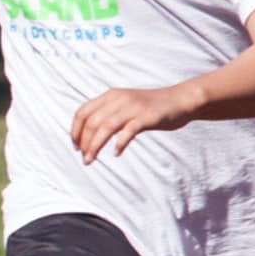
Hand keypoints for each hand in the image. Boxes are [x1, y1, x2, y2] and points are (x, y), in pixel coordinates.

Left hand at [70, 85, 195, 163]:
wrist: (180, 99)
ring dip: (95, 145)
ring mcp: (134, 107)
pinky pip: (129, 130)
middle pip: (92, 122)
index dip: (75, 131)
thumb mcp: (124, 105)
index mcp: (110, 95)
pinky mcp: (148, 116)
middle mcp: (119, 99)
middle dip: (84, 142)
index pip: (82, 112)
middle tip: (85, 158)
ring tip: (91, 159)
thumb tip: (86, 134)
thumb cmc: (149, 107)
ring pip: (106, 127)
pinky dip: (120, 142)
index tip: (76, 147)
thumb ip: (107, 114)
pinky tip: (116, 152)